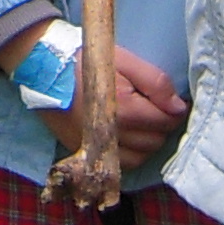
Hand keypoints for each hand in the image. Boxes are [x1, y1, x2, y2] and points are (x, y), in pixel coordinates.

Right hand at [0, 29, 187, 160]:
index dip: (173, 109)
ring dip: (147, 142)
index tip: (170, 100)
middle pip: (155, 142)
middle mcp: (113, 135)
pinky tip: (127, 136)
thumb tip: (179, 107)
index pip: (166, 121)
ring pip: (140, 157)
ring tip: (142, 121)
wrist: (44, 69)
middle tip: (156, 107)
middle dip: (161, 125)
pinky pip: (120, 164)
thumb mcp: (124, 60)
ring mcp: (97, 146)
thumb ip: (155, 82)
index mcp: (125, 110)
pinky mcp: (86, 151)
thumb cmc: (85, 59)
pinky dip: (130, 154)